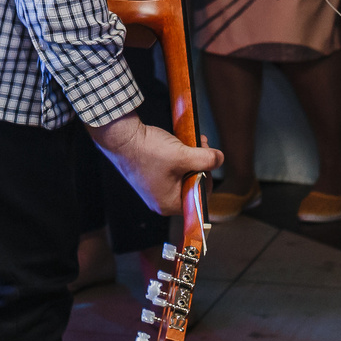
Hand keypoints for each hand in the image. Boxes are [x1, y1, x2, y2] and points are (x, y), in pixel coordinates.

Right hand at [91, 113, 221, 212]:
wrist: (120, 136)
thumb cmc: (147, 150)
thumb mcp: (182, 155)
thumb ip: (206, 159)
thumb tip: (220, 159)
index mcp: (168, 203)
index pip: (199, 199)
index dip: (208, 178)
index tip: (208, 161)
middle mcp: (160, 200)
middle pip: (191, 186)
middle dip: (199, 165)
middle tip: (201, 147)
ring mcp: (154, 188)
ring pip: (182, 176)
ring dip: (190, 158)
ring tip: (191, 142)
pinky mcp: (149, 176)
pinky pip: (171, 170)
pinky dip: (178, 157)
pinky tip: (178, 144)